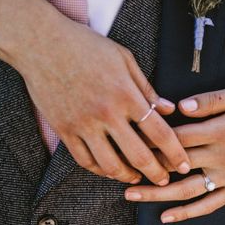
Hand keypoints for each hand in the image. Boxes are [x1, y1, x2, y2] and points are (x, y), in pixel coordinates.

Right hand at [16, 18, 190, 184]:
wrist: (41, 43)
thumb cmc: (86, 46)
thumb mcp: (124, 59)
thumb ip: (146, 88)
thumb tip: (168, 110)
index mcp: (126, 94)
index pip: (159, 133)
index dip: (175, 153)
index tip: (184, 165)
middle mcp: (106, 113)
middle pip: (138, 156)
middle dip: (156, 173)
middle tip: (164, 181)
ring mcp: (83, 124)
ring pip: (109, 165)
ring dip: (127, 176)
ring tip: (136, 178)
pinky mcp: (64, 129)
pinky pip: (84, 160)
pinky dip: (99, 170)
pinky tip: (109, 170)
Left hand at [124, 83, 224, 221]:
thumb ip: (213, 99)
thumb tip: (180, 106)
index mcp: (223, 129)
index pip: (177, 135)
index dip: (151, 137)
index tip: (128, 136)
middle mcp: (223, 156)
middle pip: (176, 163)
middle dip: (145, 165)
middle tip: (116, 167)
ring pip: (187, 189)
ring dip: (157, 194)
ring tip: (129, 196)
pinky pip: (209, 205)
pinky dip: (187, 213)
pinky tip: (165, 217)